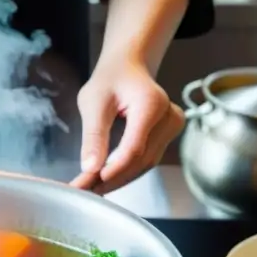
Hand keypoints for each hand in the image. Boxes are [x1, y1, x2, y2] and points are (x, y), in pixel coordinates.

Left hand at [71, 54, 184, 193]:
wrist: (129, 68)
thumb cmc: (110, 80)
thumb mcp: (93, 102)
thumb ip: (93, 135)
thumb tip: (90, 168)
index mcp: (152, 104)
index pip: (134, 147)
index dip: (114, 169)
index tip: (91, 181)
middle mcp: (169, 117)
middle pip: (141, 160)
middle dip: (112, 179)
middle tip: (83, 189)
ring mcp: (172, 127)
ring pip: (145, 165)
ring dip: (118, 179)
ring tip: (91, 187)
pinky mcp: (168, 136)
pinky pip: (147, 161)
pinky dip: (126, 172)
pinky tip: (106, 179)